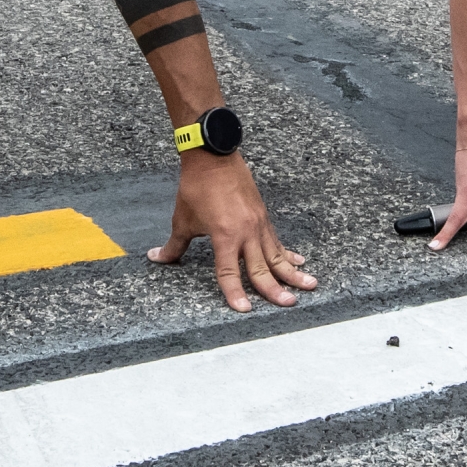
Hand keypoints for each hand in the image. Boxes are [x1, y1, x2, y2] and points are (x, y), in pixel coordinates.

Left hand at [149, 152, 315, 311]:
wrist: (213, 157)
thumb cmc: (197, 187)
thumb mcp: (182, 219)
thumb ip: (174, 245)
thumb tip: (157, 258)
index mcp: (224, 235)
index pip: (229, 271)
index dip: (234, 292)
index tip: (243, 309)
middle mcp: (245, 231)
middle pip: (261, 267)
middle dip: (275, 289)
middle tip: (289, 304)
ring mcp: (257, 223)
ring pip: (276, 255)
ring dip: (292, 273)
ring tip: (310, 285)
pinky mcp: (262, 216)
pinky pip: (276, 241)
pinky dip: (287, 253)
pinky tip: (299, 263)